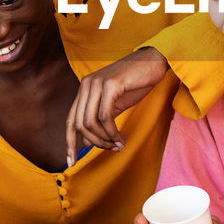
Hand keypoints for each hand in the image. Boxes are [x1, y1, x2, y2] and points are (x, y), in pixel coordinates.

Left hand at [65, 47, 169, 165]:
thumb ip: (100, 121)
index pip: (70, 120)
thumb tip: (86, 142)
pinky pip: (105, 116)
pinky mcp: (110, 84)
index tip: (71, 162)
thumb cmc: (136, 83)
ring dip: (104, 139)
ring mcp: (96, 83)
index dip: (69, 143)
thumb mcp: (115, 105)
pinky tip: (121, 137)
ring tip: (118, 144)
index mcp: (85, 89)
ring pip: (90, 122)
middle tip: (112, 148)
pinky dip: (112, 132)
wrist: (154, 62)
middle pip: (78, 124)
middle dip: (94, 143)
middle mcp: (86, 85)